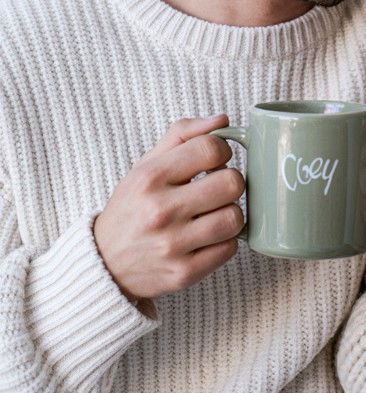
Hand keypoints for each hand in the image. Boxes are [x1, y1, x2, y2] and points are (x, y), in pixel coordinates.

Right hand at [93, 115, 244, 303]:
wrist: (104, 264)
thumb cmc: (132, 208)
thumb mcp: (145, 166)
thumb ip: (182, 136)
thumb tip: (222, 120)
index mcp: (150, 178)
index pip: (211, 149)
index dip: (221, 151)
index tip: (214, 160)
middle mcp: (160, 211)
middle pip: (231, 183)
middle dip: (229, 182)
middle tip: (216, 189)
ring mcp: (172, 245)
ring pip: (235, 218)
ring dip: (229, 213)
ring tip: (212, 214)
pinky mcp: (184, 273)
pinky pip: (230, 248)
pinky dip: (224, 241)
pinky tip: (207, 237)